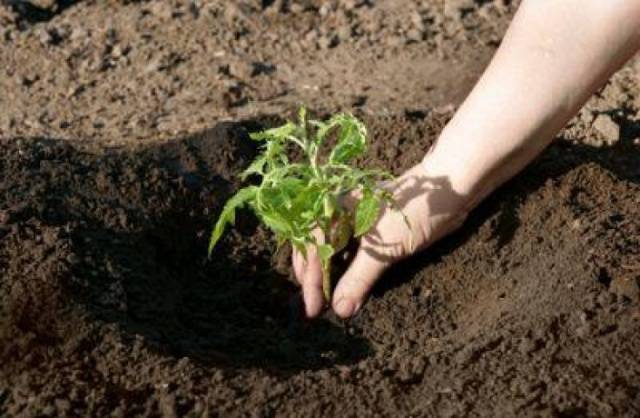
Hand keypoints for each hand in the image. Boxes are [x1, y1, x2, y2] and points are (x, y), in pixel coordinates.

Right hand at [292, 157, 472, 318]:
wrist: (449, 191)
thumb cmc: (413, 212)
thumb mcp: (384, 250)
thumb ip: (359, 279)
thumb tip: (340, 309)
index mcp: (335, 208)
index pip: (311, 247)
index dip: (309, 279)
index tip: (314, 307)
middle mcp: (340, 213)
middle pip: (313, 247)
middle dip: (312, 278)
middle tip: (315, 307)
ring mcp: (354, 221)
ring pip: (329, 250)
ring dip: (326, 275)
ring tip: (324, 300)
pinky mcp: (370, 230)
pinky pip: (348, 251)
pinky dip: (343, 270)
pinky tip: (343, 286)